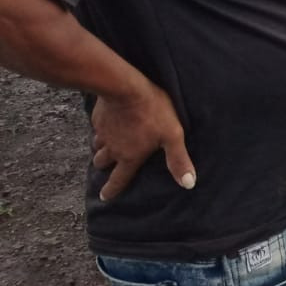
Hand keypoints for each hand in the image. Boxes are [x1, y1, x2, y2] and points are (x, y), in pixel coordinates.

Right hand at [91, 76, 195, 201]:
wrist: (125, 88)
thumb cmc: (153, 112)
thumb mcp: (172, 136)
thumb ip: (178, 160)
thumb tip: (188, 184)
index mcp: (129, 157)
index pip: (118, 180)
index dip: (111, 190)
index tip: (104, 197)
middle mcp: (112, 149)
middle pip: (102, 163)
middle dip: (104, 166)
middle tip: (106, 167)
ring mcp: (102, 133)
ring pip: (97, 146)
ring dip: (101, 148)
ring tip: (105, 146)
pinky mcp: (98, 118)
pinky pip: (97, 128)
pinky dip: (101, 130)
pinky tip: (108, 124)